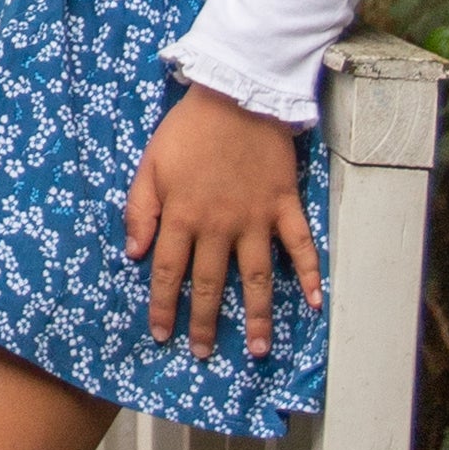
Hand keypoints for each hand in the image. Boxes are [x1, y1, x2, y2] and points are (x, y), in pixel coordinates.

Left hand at [123, 82, 322, 363]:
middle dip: (205, 322)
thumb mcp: (151, 164)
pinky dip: (308, 275)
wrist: (236, 96)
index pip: (167, 271)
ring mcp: (256, 219)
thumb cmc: (188, 129)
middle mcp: (219, 226)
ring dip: (257, 315)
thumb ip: (141, 209)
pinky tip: (314, 303)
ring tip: (257, 349)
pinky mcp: (284, 206)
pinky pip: (299, 247)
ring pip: (256, 278)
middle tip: (204, 354)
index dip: (163, 304)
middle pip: (210, 283)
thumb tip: (134, 253)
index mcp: (182, 216)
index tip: (162, 333)